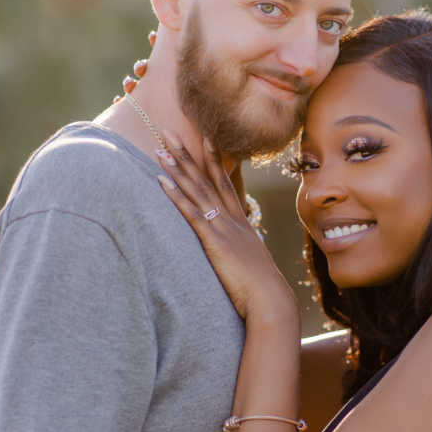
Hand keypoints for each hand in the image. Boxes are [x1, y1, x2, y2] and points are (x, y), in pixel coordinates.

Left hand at [156, 140, 295, 321]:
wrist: (270, 299)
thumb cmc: (261, 289)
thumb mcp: (252, 264)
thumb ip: (242, 253)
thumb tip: (238, 254)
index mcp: (241, 223)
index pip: (225, 183)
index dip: (214, 160)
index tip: (205, 138)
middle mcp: (233, 219)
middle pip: (207, 179)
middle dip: (188, 154)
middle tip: (169, 132)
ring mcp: (223, 228)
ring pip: (197, 191)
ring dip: (178, 169)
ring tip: (160, 149)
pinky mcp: (214, 241)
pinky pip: (191, 213)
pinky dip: (176, 196)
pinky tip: (161, 181)